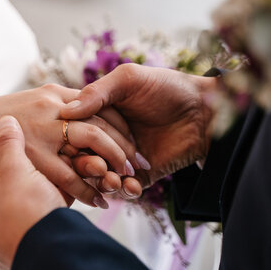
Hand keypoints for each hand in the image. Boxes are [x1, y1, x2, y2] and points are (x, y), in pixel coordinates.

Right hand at [0, 84, 134, 204]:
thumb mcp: (26, 107)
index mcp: (53, 93)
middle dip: (125, 146)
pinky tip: (99, 200)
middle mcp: (52, 106)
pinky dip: (87, 189)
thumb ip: (52, 111)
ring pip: (92, 144)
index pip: (99, 104)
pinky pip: (68, 173)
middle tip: (138, 165)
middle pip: (102, 122)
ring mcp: (43, 127)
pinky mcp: (32, 152)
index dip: (121, 124)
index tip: (135, 141)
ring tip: (124, 182)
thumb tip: (76, 121)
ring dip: (112, 164)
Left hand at [0, 116, 66, 269]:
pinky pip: (18, 230)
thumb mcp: (16, 168)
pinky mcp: (11, 260)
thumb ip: (7, 143)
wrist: (56, 253)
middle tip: (19, 166)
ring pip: (3, 214)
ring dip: (20, 198)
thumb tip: (4, 121)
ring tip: (40, 183)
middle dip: (4, 180)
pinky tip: (50, 202)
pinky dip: (31, 216)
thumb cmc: (27, 210)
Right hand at [60, 64, 217, 195]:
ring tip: (112, 180)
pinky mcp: (141, 174)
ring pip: (102, 176)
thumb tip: (64, 112)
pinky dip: (125, 190)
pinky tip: (130, 185)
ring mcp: (124, 157)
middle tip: (97, 167)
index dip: (71, 141)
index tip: (72, 147)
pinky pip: (126, 189)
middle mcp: (107, 137)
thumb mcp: (128, 79)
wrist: (206, 111)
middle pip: (85, 157)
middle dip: (87, 166)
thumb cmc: (167, 87)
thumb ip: (95, 93)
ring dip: (104, 181)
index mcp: (98, 114)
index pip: (74, 131)